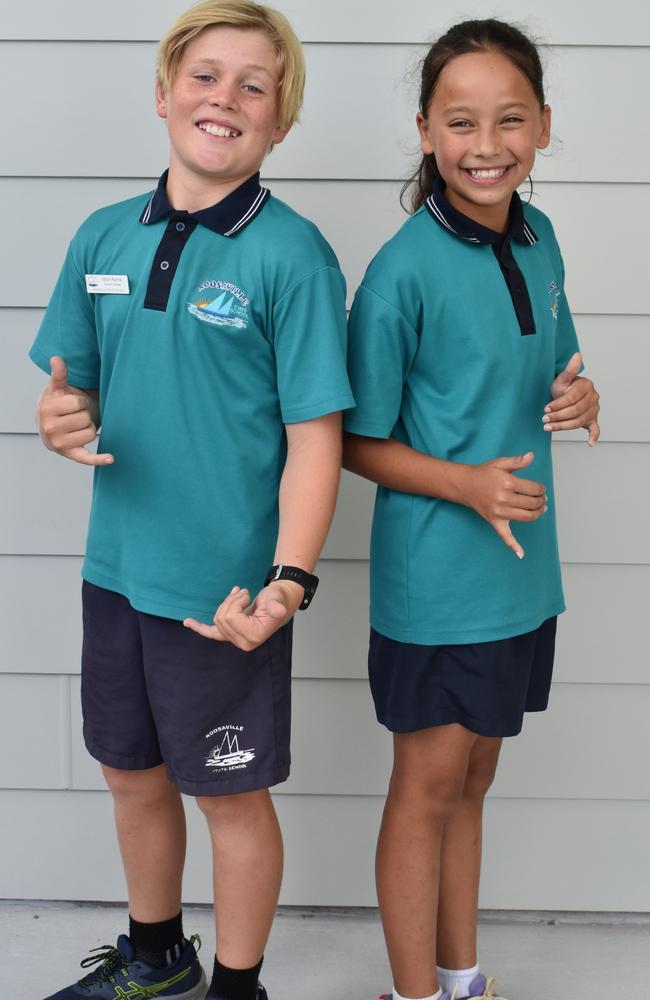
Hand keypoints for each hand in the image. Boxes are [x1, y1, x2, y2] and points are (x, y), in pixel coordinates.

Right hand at [37, 356, 113, 465]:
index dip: (80, 401)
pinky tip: (111, 458)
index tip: (72, 403)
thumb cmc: (58, 404)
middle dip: (84, 415)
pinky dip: (98, 459)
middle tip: (74, 415)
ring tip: (76, 425)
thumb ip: (59, 375)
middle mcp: (49, 428)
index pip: (79, 403)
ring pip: (90, 433)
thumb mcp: (57, 388)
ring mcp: (58, 443)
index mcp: (46, 409)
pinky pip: (85, 458)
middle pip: (85, 419)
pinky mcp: (69, 454)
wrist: (51, 424)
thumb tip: (56, 359)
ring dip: (88, 428)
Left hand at [183, 580, 302, 650]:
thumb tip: (278, 610)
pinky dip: (199, 627)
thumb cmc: (277, 598)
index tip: (248, 594)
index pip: (230, 617)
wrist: (280, 600)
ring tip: (240, 594)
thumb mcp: (277, 599)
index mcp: (254, 636)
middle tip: (244, 592)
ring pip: (218, 619)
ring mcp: (237, 640)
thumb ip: (276, 605)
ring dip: (226, 603)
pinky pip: (212, 633)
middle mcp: (245, 643)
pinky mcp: (231, 635)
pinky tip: (188, 622)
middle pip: (222, 618)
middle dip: (230, 601)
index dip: (236, 601)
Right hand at [461, 451, 546, 558]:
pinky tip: (521, 554)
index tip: (541, 489)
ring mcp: (499, 512)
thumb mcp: (500, 463)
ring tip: (540, 508)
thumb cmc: (483, 473)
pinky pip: (505, 536)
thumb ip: (517, 461)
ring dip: (538, 513)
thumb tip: (532, 456)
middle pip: (532, 503)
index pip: (534, 489)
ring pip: (527, 517)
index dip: (542, 489)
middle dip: (542, 500)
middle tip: (542, 498)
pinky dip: (513, 546)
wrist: (465, 485)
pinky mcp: (495, 521)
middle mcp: (504, 499)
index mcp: (508, 483)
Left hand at [544, 352, 599, 445]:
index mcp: (587, 386)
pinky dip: (593, 436)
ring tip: (548, 427)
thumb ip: (570, 369)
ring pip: (579, 421)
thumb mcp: (562, 378)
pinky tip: (590, 443)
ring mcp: (594, 409)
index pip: (572, 399)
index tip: (545, 409)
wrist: (563, 394)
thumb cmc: (562, 387)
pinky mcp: (593, 419)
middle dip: (558, 417)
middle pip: (575, 411)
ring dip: (563, 426)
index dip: (558, 405)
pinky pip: (595, 429)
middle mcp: (594, 397)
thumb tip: (577, 355)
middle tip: (544, 419)